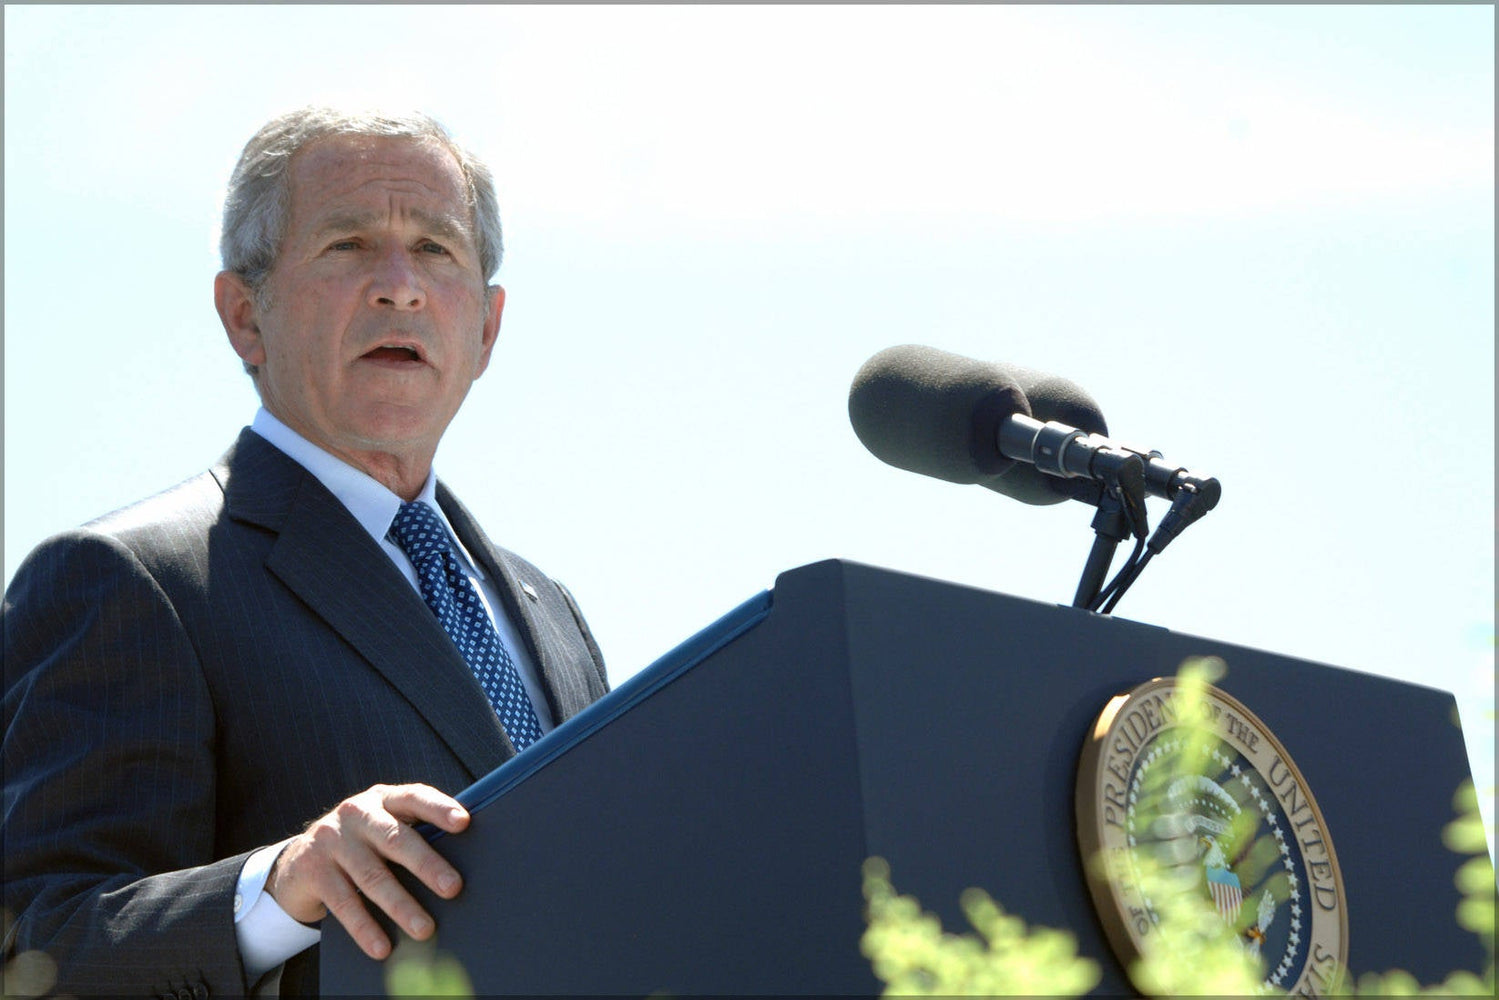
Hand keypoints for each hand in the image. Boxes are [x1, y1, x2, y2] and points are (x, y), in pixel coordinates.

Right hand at [265, 783, 469, 960]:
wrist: (298, 860)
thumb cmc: (361, 845)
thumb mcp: (382, 828)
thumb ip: (413, 835)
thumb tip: (457, 868)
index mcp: (383, 799)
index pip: (414, 797)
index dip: (439, 808)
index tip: (464, 822)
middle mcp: (357, 814)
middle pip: (395, 839)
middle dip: (427, 864)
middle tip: (453, 888)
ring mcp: (332, 841)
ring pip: (372, 876)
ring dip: (401, 906)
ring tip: (425, 929)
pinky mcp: (313, 871)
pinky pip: (343, 903)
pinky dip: (365, 928)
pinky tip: (382, 947)